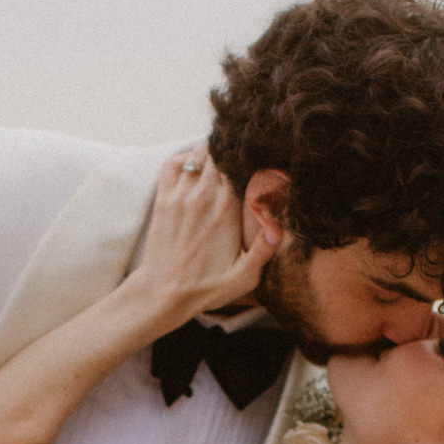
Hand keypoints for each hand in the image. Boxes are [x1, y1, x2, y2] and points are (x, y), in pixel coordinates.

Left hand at [137, 148, 280, 318]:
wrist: (163, 293)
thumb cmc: (205, 288)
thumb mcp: (244, 277)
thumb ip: (264, 251)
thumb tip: (280, 227)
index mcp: (226, 211)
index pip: (241, 165)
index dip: (252, 157)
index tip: (262, 158)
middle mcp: (202, 197)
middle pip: (221, 152)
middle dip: (234, 149)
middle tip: (244, 155)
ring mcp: (180, 196)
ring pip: (198, 153)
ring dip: (212, 150)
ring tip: (224, 158)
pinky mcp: (163, 199)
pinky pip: (173, 163)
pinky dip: (185, 157)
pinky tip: (197, 166)